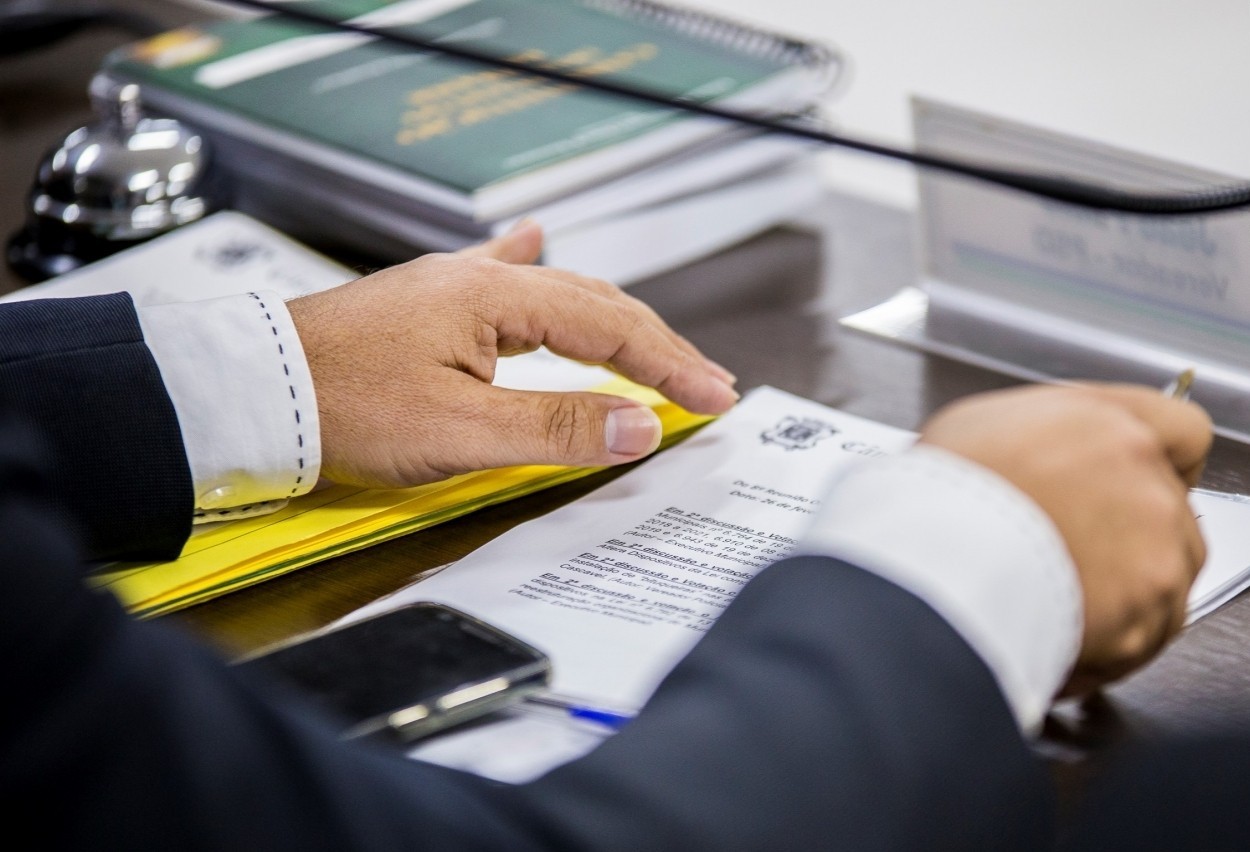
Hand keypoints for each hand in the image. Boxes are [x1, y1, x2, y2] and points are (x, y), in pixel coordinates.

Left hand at [286, 221, 738, 487]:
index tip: (717, 397)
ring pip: (556, 296)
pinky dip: (538, 277)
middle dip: (656, 346)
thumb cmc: (343, 408)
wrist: (252, 393)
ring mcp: (451, 289)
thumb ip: (556, 428)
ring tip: (655, 348)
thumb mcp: (460, 432)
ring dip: (612, 323)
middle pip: (594, 303)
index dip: (671, 365)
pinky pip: (500, 282)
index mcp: (495, 299)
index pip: (612, 327)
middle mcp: (478, 281)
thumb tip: (640, 426)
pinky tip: (538, 244)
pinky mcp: (427, 307)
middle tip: (705, 383)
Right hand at [917, 383, 1211, 695]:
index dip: (1166, 462)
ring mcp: (1155, 553)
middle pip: (1172, 512)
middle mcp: (1145, 482)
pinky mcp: (1146, 618)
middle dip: (1129, 536)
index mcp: (1107, 426)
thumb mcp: (979, 427)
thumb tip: (1041, 455)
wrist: (936, 564)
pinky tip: (1054, 632)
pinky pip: (1143, 638)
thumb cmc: (941, 495)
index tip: (1140, 484)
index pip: (1181, 430)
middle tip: (1071, 554)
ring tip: (1055, 601)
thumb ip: (1041, 437)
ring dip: (1124, 592)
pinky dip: (1108, 644)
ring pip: (1166, 577)